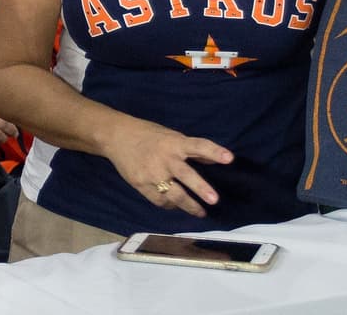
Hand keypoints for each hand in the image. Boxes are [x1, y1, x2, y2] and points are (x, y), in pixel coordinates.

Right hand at [105, 115, 233, 217]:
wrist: (116, 137)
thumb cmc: (148, 135)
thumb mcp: (171, 136)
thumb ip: (191, 149)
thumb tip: (215, 159)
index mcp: (174, 143)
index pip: (198, 146)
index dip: (214, 151)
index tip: (229, 158)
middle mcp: (164, 158)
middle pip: (186, 175)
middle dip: (200, 188)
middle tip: (214, 200)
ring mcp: (152, 173)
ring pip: (173, 194)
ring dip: (189, 206)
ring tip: (201, 212)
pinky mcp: (140, 184)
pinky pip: (159, 200)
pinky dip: (170, 205)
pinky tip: (176, 206)